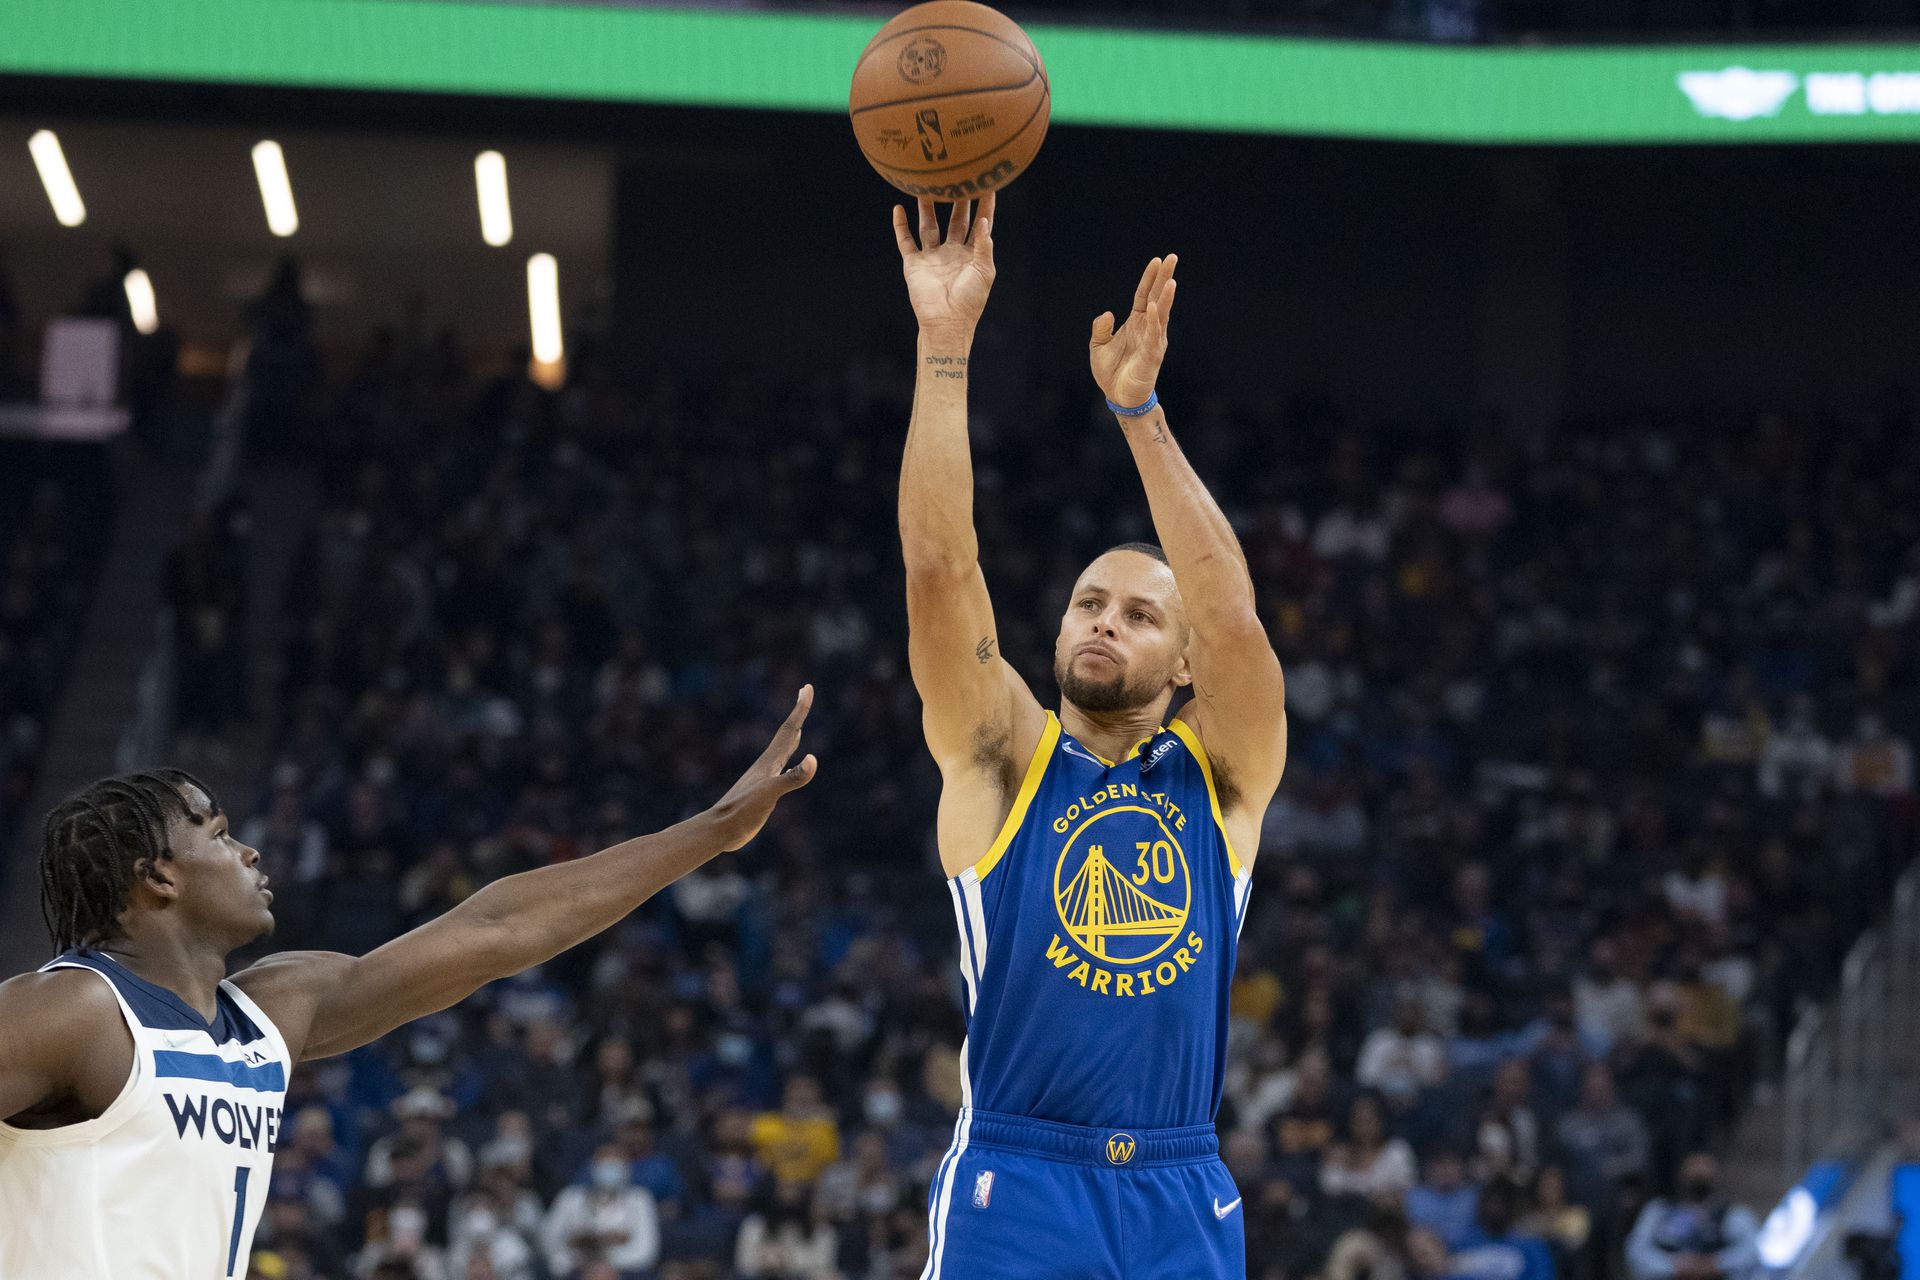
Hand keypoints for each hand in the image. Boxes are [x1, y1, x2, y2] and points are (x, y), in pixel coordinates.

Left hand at [704, 686, 817, 851]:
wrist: (720, 830)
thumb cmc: (743, 811)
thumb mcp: (770, 793)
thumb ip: (792, 777)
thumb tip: (813, 760)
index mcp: (770, 761)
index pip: (789, 730)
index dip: (800, 709)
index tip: (807, 687)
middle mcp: (768, 765)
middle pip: (786, 734)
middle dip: (797, 715)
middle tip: (805, 694)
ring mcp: (765, 778)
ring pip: (782, 751)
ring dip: (792, 737)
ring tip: (798, 727)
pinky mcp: (763, 792)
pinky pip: (780, 770)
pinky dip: (789, 762)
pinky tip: (789, 766)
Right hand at [893, 194, 995, 338]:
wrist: (947, 322)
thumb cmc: (970, 301)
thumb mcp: (984, 271)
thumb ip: (984, 244)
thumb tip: (984, 219)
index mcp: (972, 254)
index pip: (979, 224)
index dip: (984, 205)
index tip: (987, 183)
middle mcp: (952, 252)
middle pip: (954, 220)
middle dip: (956, 200)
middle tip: (956, 177)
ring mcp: (932, 257)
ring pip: (929, 225)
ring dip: (927, 207)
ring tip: (925, 186)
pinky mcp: (914, 264)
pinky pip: (906, 241)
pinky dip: (901, 226)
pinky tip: (898, 208)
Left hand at [1090, 254, 1177, 409]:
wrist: (1117, 398)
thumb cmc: (1111, 372)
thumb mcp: (1098, 347)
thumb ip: (1100, 329)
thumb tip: (1107, 313)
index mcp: (1136, 323)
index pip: (1144, 295)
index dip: (1149, 278)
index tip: (1157, 260)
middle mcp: (1148, 328)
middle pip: (1158, 298)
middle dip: (1165, 278)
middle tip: (1172, 258)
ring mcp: (1152, 341)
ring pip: (1161, 315)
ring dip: (1166, 298)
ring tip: (1171, 280)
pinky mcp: (1152, 356)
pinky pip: (1154, 336)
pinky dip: (1155, 322)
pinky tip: (1156, 308)